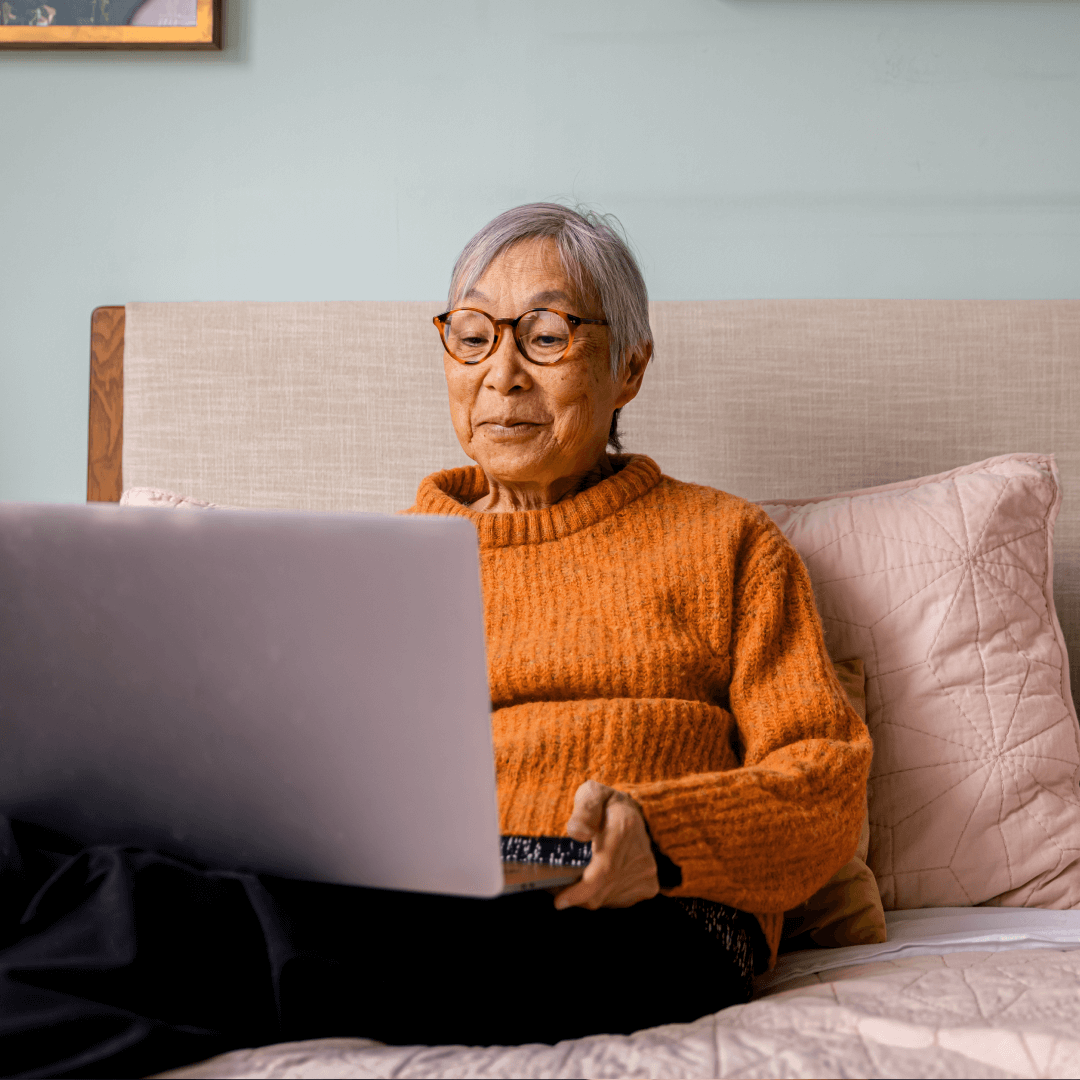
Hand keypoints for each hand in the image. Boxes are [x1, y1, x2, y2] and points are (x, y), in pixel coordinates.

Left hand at [553, 779, 660, 909]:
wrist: (639, 813)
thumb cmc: (607, 804)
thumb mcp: (592, 794)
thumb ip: (584, 810)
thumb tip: (577, 833)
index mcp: (623, 829)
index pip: (603, 870)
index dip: (580, 891)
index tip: (559, 901)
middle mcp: (639, 856)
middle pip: (601, 891)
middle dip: (575, 895)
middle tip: (556, 887)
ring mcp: (645, 873)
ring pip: (607, 899)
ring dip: (588, 896)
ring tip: (575, 881)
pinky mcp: (648, 886)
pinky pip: (617, 901)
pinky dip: (602, 896)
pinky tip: (594, 882)